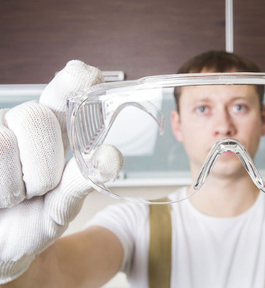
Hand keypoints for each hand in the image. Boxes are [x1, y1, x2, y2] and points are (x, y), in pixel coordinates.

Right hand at [0, 61, 122, 283]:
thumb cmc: (35, 218)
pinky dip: (2, 190)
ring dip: (17, 185)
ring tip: (15, 196)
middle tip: (38, 189)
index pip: (63, 93)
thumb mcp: (66, 203)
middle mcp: (20, 125)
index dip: (73, 81)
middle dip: (42, 165)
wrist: (2, 248)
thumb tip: (111, 155)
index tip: (84, 73)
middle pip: (36, 118)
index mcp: (53, 132)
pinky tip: (0, 196)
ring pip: (5, 144)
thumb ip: (86, 178)